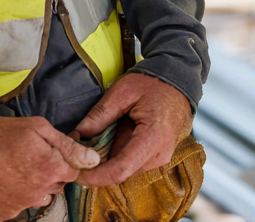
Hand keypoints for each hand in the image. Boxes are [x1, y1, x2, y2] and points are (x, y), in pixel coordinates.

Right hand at [0, 116, 99, 221]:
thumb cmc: (1, 133)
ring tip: (15, 168)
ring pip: (36, 198)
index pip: (73, 171)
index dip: (63, 160)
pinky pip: (16, 207)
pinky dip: (13, 196)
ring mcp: (18, 208)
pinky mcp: (0, 216)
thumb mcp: (38, 128)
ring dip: (32, 187)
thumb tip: (93, 159)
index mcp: (51, 171)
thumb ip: (68, 145)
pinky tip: (2, 181)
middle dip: (49, 173)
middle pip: (55, 186)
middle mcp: (38, 194)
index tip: (51, 152)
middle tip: (30, 157)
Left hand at [70, 73, 191, 187]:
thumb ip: (100, 115)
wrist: (178, 80)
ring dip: (110, 157)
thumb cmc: (152, 82)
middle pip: (121, 171)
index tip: (76, 171)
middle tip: (82, 146)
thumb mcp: (122, 91)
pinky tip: (118, 134)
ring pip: (126, 168)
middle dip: (99, 163)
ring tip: (105, 133)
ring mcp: (161, 157)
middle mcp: (160, 154)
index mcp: (153, 137)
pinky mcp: (159, 156)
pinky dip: (120, 153)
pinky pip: (134, 162)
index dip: (94, 175)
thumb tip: (76, 137)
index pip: (120, 170)